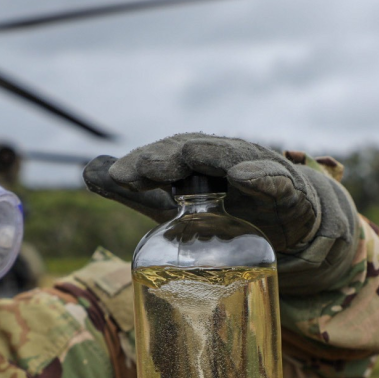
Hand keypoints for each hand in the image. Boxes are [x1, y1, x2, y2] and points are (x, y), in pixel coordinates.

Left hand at [85, 134, 360, 292]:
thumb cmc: (227, 207)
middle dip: (166, 157)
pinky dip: (261, 178)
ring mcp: (261, 172)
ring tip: (179, 162)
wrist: (290, 227)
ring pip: (233, 157)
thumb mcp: (176, 205)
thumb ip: (137, 190)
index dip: (143, 162)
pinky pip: (277, 183)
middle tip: (140, 171)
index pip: (167, 154)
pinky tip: (243, 179)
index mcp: (199, 161)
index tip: (116, 177)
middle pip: (195, 150)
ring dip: (207, 156)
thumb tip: (88, 172)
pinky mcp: (290, 195)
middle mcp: (227, 158)